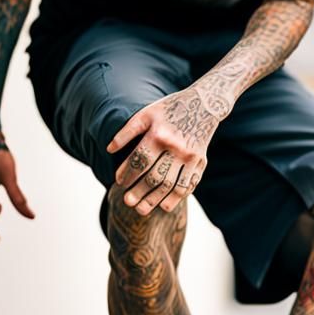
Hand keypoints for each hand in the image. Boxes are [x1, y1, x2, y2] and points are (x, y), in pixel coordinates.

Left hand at [107, 87, 220, 215]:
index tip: (119, 182)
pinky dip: (176, 198)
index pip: (139, 160)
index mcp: (159, 134)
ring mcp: (190, 157)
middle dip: (138, 192)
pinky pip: (188, 185)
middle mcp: (176, 147)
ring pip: (171, 186)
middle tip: (127, 202)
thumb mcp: (146, 114)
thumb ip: (127, 132)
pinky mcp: (201, 162)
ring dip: (155, 200)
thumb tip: (109, 149)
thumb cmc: (170, 109)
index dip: (127, 174)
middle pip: (154, 177)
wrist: (204, 104)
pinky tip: (165, 205)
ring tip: (141, 210)